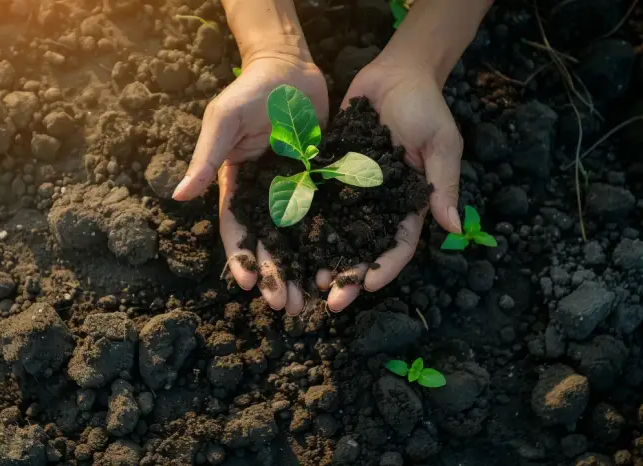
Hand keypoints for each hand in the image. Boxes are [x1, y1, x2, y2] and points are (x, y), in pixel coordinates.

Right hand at [172, 53, 328, 312]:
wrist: (290, 67)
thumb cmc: (250, 91)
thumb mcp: (223, 121)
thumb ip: (206, 158)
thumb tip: (180, 196)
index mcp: (237, 186)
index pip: (237, 230)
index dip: (242, 259)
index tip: (250, 285)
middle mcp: (265, 195)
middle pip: (269, 243)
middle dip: (276, 275)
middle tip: (285, 306)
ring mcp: (294, 191)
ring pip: (299, 238)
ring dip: (302, 268)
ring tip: (312, 297)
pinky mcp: (320, 182)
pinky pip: (327, 216)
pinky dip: (331, 240)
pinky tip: (340, 263)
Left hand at [325, 55, 463, 310]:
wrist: (395, 74)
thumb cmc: (425, 106)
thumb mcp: (441, 142)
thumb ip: (442, 183)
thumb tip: (454, 229)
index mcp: (409, 203)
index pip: (398, 245)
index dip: (385, 267)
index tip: (368, 286)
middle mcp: (378, 204)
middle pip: (363, 248)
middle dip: (348, 276)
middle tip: (329, 300)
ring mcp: (352, 192)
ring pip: (336, 233)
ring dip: (322, 258)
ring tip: (305, 279)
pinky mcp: (329, 174)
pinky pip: (316, 203)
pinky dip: (303, 224)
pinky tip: (287, 242)